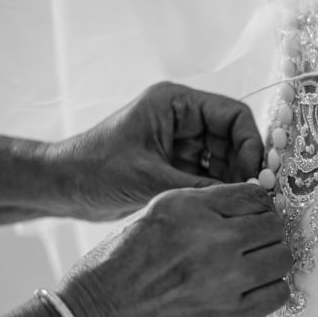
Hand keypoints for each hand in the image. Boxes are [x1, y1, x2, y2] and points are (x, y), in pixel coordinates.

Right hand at [56, 183, 293, 316]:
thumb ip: (194, 215)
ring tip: (253, 274)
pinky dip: (271, 292)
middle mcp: (210, 235)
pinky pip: (278, 294)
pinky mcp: (231, 315)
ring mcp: (225, 276)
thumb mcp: (148, 221)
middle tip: (254, 250)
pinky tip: (252, 296)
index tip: (253, 222)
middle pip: (272, 224)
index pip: (250, 195)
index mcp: (184, 206)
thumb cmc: (110, 275)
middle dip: (267, 235)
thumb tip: (239, 218)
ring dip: (272, 263)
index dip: (256, 209)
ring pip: (282, 257)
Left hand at [58, 85, 266, 217]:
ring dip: (233, 183)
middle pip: (234, 139)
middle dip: (245, 168)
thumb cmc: (95, 170)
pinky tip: (224, 213)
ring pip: (225, 161)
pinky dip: (218, 192)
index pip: (233, 115)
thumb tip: (245, 200)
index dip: (250, 144)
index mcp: (175, 103)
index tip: (254, 177)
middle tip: (253, 199)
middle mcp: (181, 119)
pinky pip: (209, 177)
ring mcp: (179, 143)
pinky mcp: (174, 166)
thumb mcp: (150, 179)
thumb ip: (199, 188)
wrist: (63, 188)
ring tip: (240, 209)